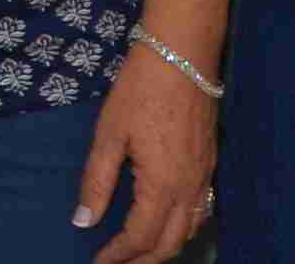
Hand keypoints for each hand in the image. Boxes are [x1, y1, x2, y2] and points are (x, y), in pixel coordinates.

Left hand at [75, 44, 218, 263]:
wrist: (182, 52)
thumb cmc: (140, 89)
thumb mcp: (109, 133)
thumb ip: (96, 181)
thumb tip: (83, 222)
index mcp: (162, 184)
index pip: (141, 236)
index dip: (118, 255)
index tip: (98, 262)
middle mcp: (189, 187)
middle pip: (171, 243)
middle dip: (143, 261)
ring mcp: (204, 175)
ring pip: (192, 228)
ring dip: (167, 247)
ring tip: (141, 251)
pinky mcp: (211, 161)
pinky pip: (203, 209)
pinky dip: (185, 227)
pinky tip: (170, 222)